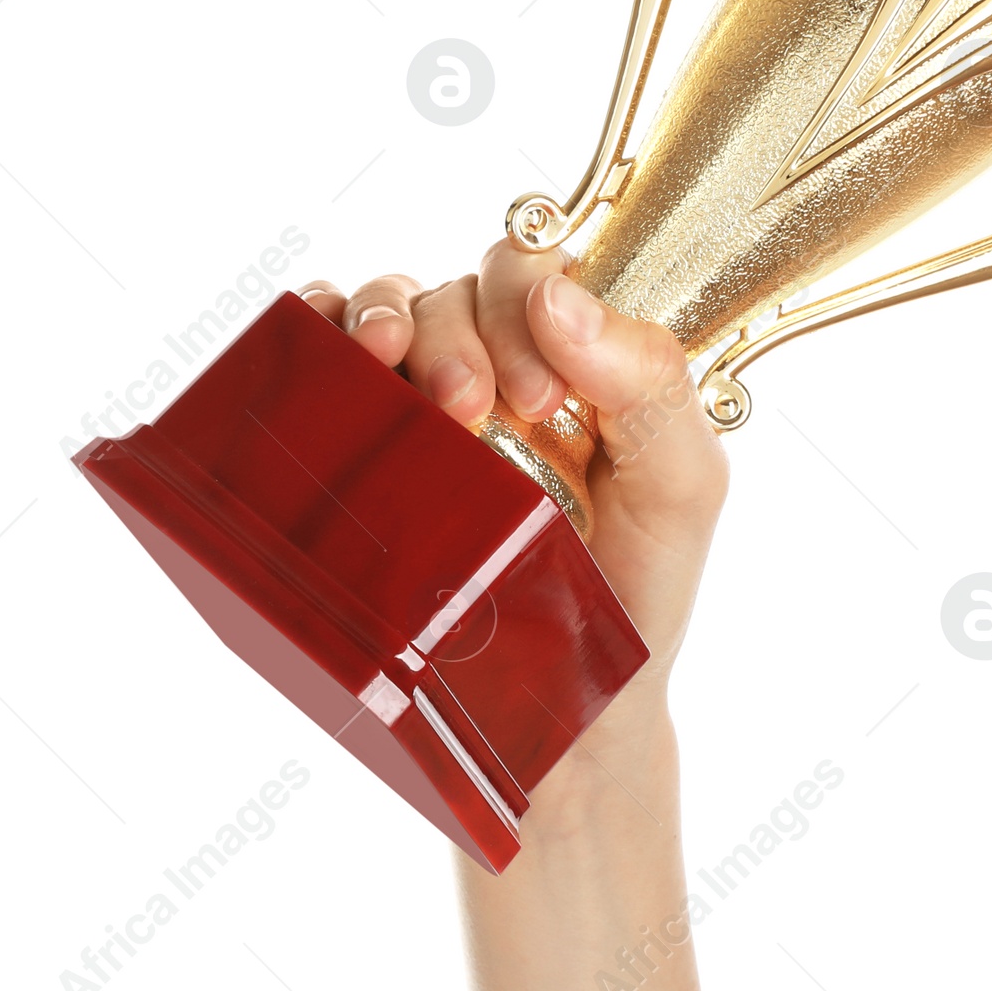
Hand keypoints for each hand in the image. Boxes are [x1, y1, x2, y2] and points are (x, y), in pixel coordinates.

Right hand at [298, 242, 727, 787]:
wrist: (561, 717)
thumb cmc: (631, 595)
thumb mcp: (678, 491)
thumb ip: (652, 387)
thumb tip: (559, 296)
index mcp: (580, 360)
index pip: (542, 274)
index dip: (529, 303)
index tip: (539, 395)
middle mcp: (498, 367)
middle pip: (458, 288)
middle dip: (459, 331)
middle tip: (471, 408)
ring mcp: (423, 405)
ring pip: (388, 308)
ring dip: (381, 318)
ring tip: (392, 371)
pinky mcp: (359, 448)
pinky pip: (319, 354)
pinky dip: (312, 330)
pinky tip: (327, 353)